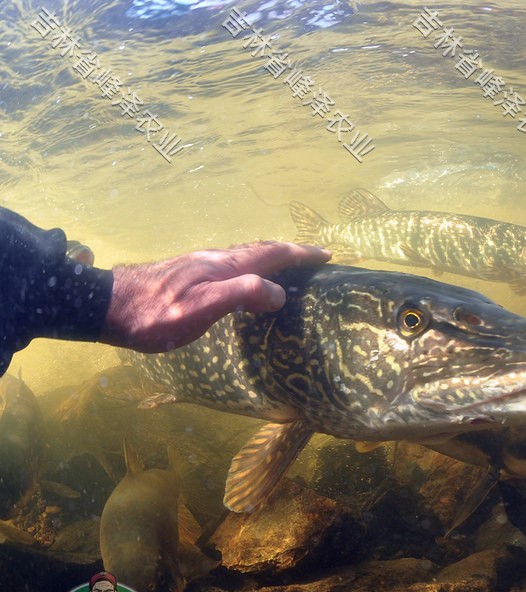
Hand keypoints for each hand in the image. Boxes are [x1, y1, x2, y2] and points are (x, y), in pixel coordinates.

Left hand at [101, 241, 330, 351]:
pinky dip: (254, 268)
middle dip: (291, 253)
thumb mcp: (201, 309)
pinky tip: (248, 282)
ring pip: (247, 257)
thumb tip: (279, 292)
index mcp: (224, 265)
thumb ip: (241, 295)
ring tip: (290, 269)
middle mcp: (216, 259)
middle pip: (262, 250)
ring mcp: (202, 265)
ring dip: (272, 260)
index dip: (300, 255)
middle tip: (315, 260)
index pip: (272, 254)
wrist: (107, 307)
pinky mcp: (191, 274)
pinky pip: (235, 265)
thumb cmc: (155, 315)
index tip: (327, 256)